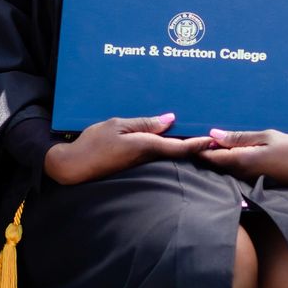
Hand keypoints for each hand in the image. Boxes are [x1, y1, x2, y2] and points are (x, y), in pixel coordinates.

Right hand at [44, 113, 211, 184]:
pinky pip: (154, 155)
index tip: (214, 139)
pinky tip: (167, 140)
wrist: (73, 167)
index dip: (198, 144)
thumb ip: (145, 123)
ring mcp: (140, 164)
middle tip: (211, 134)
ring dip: (180, 146)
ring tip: (194, 133)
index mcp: (146, 146)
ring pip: (166, 154)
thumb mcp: (118, 125)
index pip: (179, 147)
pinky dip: (165, 147)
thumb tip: (170, 120)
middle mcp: (146, 158)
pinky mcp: (132, 166)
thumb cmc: (94, 143)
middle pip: (176, 151)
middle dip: (193, 144)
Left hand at [195, 128, 287, 186]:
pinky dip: (229, 163)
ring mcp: (251, 180)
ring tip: (207, 143)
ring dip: (217, 158)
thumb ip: (240, 137)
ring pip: (226, 169)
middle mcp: (244, 174)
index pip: (213, 157)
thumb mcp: (267, 136)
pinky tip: (229, 153)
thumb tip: (214, 135)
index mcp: (244, 161)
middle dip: (205, 153)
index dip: (198, 148)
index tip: (188, 138)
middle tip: (193, 138)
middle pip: (217, 164)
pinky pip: (237, 172)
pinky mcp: (257, 183)